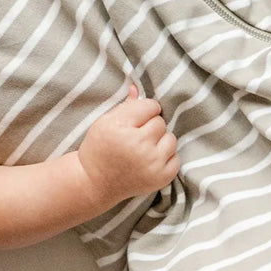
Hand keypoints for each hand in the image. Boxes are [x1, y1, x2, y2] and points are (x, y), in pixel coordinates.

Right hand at [78, 85, 178, 203]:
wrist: (94, 182)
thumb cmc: (98, 149)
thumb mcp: (104, 123)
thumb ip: (124, 106)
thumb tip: (137, 88)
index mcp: (120, 127)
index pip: (149, 106)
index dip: (142, 111)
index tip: (134, 120)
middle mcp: (137, 145)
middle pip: (160, 122)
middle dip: (149, 127)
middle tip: (135, 137)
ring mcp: (151, 163)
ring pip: (171, 138)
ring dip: (159, 141)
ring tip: (143, 148)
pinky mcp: (161, 177)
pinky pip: (176, 157)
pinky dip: (165, 157)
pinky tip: (149, 160)